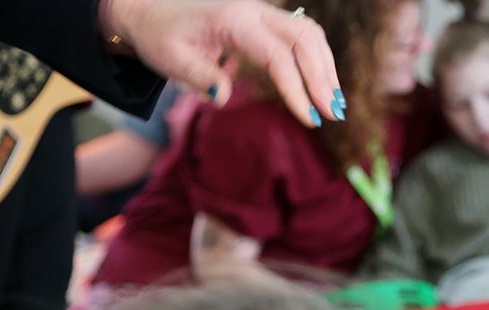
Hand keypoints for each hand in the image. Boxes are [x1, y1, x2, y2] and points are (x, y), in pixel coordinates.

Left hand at [97, 0, 341, 128]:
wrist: (152, 13)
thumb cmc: (161, 37)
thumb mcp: (170, 59)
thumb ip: (198, 76)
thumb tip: (222, 97)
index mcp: (232, 20)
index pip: (277, 55)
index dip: (296, 89)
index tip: (309, 120)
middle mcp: (254, 11)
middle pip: (304, 38)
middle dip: (323, 77)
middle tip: (333, 114)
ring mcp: (263, 13)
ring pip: (310, 34)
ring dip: (327, 68)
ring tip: (335, 104)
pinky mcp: (267, 21)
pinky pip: (303, 35)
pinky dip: (319, 59)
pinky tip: (324, 86)